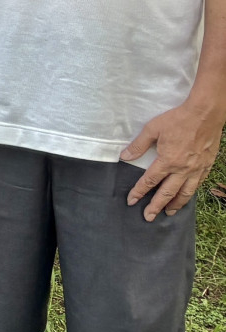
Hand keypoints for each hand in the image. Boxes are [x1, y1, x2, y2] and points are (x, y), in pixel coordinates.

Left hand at [122, 99, 225, 219]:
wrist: (205, 115)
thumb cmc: (177, 120)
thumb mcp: (153, 129)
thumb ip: (138, 145)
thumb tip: (125, 157)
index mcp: (168, 160)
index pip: (150, 181)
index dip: (139, 192)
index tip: (131, 201)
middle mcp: (183, 169)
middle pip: (167, 192)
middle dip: (156, 206)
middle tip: (148, 217)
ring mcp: (196, 169)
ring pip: (185, 193)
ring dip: (175, 204)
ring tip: (168, 213)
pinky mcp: (206, 166)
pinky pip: (197, 185)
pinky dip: (190, 193)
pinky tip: (186, 196)